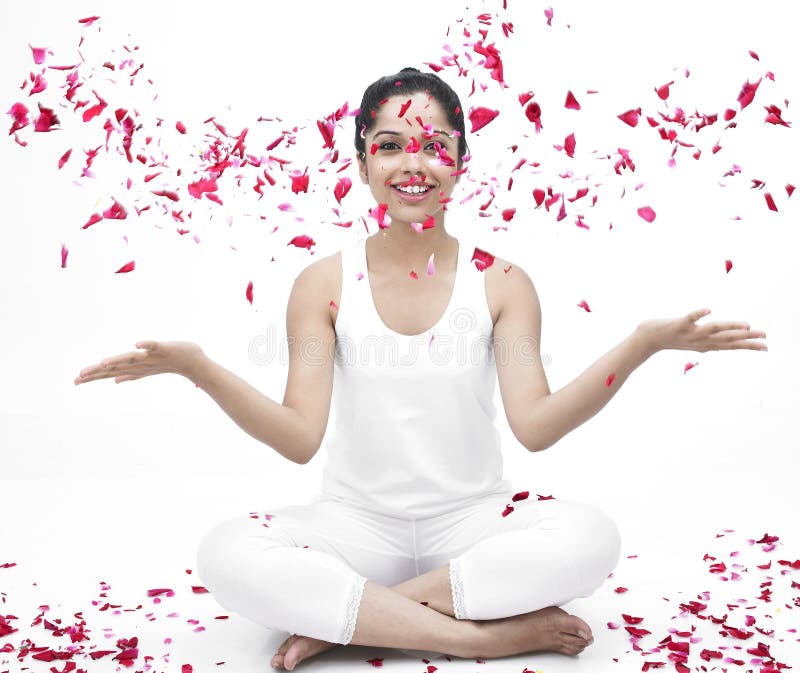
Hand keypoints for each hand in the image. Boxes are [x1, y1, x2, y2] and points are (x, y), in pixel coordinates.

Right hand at [73, 341, 206, 384]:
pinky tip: (137, 344)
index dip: (94, 376)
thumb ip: (131, 375)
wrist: (194, 363)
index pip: (111, 373)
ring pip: (131, 359)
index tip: (75, 381)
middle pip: (115, 368)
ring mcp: (152, 357)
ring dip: (117, 361)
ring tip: (102, 363)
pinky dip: (146, 344)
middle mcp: (141, 364)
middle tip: (78, 378)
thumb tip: (115, 381)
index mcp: (135, 368)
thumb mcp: (147, 370)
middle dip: (97, 372)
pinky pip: (154, 345)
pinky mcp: (164, 348)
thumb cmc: (170, 364)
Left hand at [636, 308, 767, 353]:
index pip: (730, 345)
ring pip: (713, 329)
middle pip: (727, 339)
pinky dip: (699, 314)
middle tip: (765, 336)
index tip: (766, 347)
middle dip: (747, 338)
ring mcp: (689, 333)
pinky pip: (689, 318)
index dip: (747, 346)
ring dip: (730, 327)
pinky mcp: (677, 324)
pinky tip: (709, 309)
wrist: (646, 340)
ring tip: (746, 325)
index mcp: (704, 344)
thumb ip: (707, 343)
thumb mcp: (692, 343)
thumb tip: (721, 346)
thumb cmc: (670, 338)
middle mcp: (700, 340)